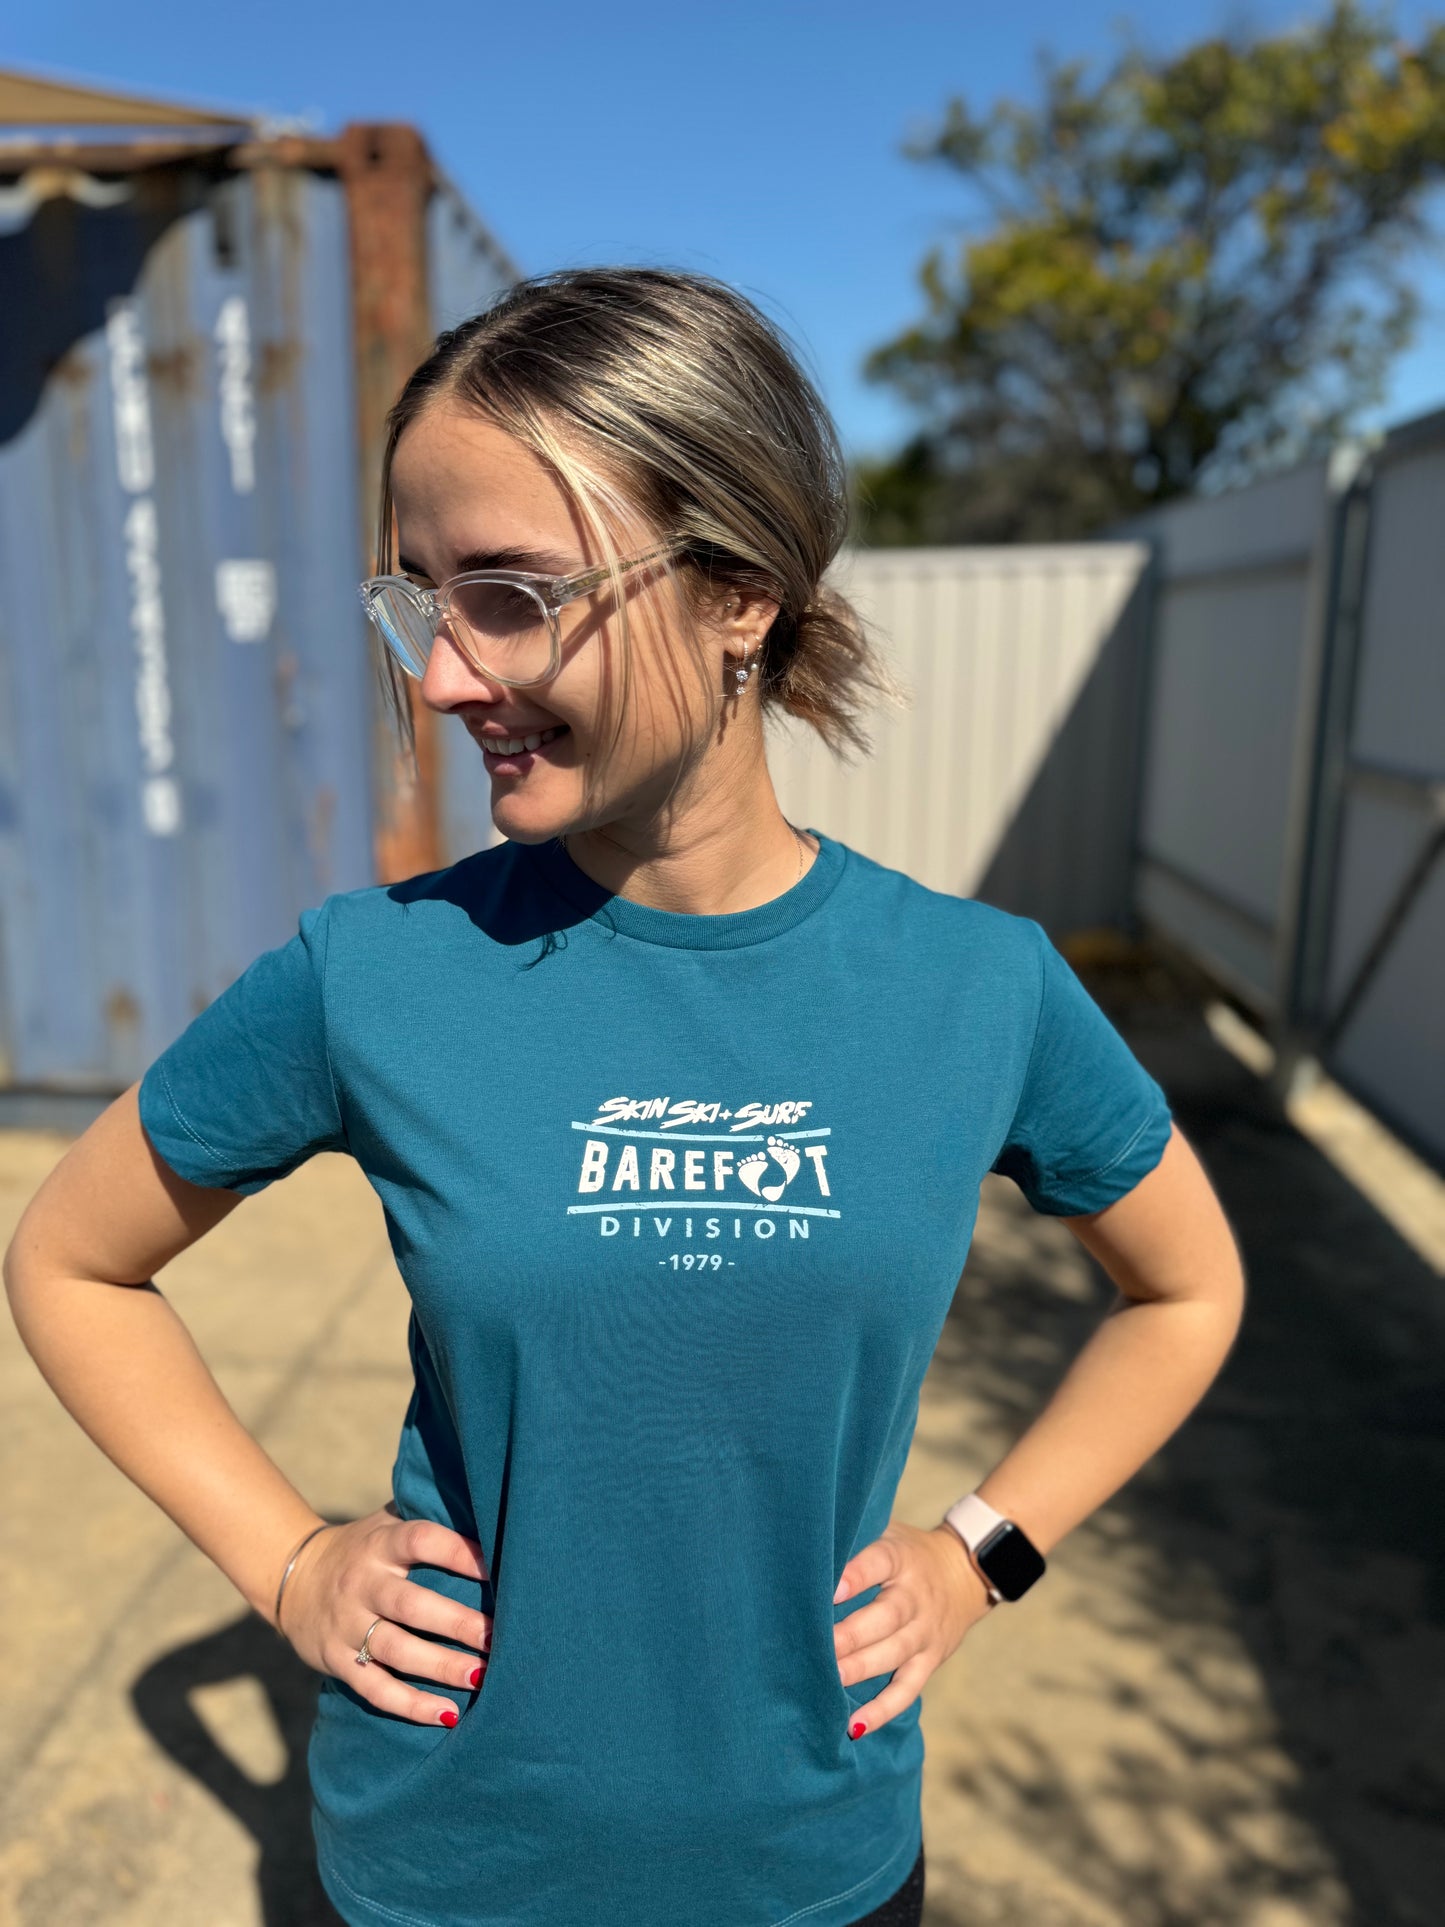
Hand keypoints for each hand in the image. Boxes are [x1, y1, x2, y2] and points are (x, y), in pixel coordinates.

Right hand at [277, 1506, 490, 1726]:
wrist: (293, 1578)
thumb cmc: (362, 1548)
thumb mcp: (385, 1522)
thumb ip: (425, 1515)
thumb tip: (486, 1505)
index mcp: (380, 1544)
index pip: (420, 1541)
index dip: (458, 1553)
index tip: (496, 1569)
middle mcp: (362, 1584)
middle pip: (411, 1605)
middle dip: (457, 1623)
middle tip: (497, 1637)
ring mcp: (347, 1625)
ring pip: (397, 1651)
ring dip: (441, 1666)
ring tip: (482, 1677)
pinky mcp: (337, 1661)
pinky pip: (376, 1689)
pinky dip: (411, 1705)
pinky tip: (448, 1713)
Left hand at [832, 1519, 994, 1738]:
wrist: (965, 1572)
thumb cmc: (907, 1553)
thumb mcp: (888, 1533)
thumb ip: (855, 1544)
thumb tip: (803, 1555)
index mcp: (901, 1558)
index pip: (879, 1563)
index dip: (856, 1576)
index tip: (831, 1590)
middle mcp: (915, 1597)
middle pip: (886, 1617)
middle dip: (850, 1635)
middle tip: (816, 1647)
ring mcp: (925, 1632)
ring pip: (894, 1654)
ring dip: (860, 1669)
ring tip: (828, 1680)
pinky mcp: (930, 1660)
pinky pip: (907, 1689)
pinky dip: (883, 1709)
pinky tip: (855, 1725)